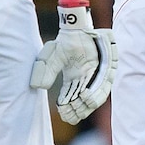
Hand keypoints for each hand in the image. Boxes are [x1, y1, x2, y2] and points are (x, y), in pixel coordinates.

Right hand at [30, 7, 117, 124]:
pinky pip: (103, 85)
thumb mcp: (52, 59)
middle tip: (71, 116)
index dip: (67, 109)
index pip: (71, 99)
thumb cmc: (65, 42)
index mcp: (73, 79)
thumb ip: (46, 72)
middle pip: (83, 102)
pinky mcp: (105, 69)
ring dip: (86, 105)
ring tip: (78, 110)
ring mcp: (96, 75)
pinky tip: (86, 97)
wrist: (77, 29)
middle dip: (77, 111)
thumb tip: (39, 87)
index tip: (63, 114)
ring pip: (94, 97)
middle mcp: (85, 79)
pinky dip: (96, 93)